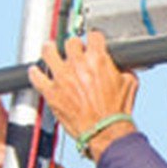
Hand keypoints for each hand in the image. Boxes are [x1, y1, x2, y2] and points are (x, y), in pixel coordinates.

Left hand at [28, 31, 138, 161]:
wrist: (106, 132)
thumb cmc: (117, 112)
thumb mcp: (130, 85)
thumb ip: (124, 70)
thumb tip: (121, 66)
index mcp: (98, 59)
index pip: (93, 35)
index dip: (94, 38)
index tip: (92, 42)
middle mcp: (77, 64)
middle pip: (70, 41)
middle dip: (74, 46)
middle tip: (75, 52)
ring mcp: (62, 77)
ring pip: (48, 51)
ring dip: (50, 49)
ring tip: (51, 50)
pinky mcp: (51, 92)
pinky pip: (36, 76)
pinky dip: (35, 73)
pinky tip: (37, 71)